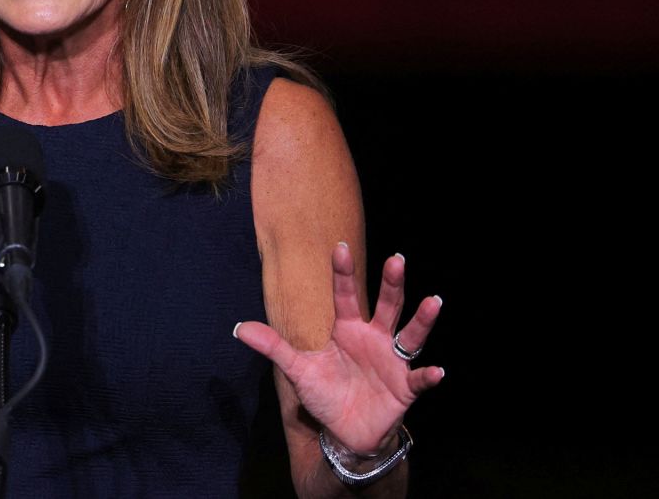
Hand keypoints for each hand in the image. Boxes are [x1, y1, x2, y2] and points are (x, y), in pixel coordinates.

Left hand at [234, 243, 443, 455]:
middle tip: (396, 259)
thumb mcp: (297, 369)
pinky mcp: (404, 387)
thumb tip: (239, 328)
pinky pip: (419, 379)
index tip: (339, 246)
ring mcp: (392, 361)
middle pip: (386, 306)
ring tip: (434, 302)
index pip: (344, 296)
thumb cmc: (325, 393)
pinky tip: (437, 371)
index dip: (342, 273)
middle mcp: (373, 339)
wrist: (346, 431)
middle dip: (392, 284)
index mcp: (347, 330)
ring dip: (422, 320)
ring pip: (410, 336)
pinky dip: (428, 375)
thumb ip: (273, 347)